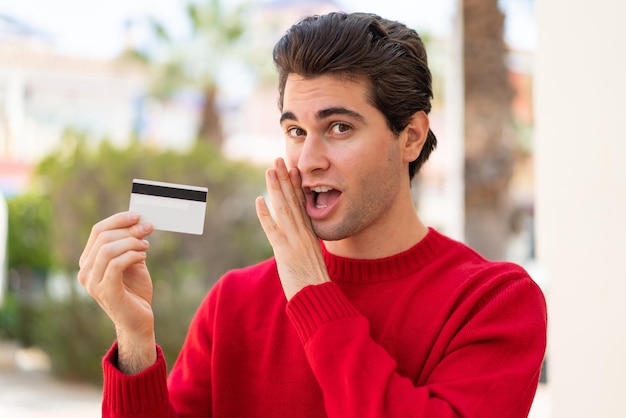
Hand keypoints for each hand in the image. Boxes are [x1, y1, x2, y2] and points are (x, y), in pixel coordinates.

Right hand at [77, 211, 155, 372]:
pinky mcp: (106, 292)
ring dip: (131, 242)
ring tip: (146, 244)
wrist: (139, 321)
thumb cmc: (136, 291)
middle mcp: (85, 272)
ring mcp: (93, 284)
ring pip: (107, 249)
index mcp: (89, 262)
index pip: (97, 231)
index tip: (137, 215)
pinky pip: (116, 264)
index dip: (118, 219)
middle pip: (103, 237)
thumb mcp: (133, 262)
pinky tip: (143, 255)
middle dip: (128, 229)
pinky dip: (132, 255)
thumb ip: (131, 244)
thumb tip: (138, 221)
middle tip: (148, 228)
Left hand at [256, 158, 330, 299]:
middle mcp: (304, 234)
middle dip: (285, 179)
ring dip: (276, 188)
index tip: (291, 169)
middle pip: (293, 201)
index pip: (302, 205)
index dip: (296, 186)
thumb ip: (305, 247)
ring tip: (269, 170)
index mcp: (311, 235)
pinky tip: (259, 200)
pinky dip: (266, 215)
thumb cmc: (316, 284)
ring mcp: (295, 242)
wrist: (319, 299)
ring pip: (284, 209)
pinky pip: (274, 230)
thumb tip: (301, 243)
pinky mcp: (285, 252)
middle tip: (278, 160)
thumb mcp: (313, 260)